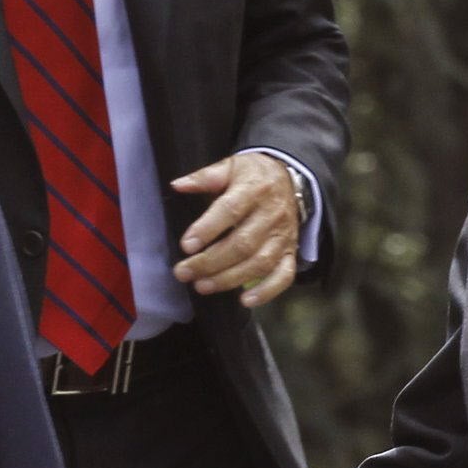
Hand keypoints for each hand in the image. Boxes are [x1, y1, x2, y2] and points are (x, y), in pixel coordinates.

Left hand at [171, 152, 303, 305]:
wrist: (290, 178)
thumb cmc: (252, 175)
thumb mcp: (230, 166)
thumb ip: (204, 177)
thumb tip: (177, 185)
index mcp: (254, 189)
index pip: (231, 210)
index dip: (208, 229)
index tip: (186, 245)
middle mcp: (272, 214)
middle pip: (243, 243)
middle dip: (210, 262)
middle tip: (183, 272)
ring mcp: (283, 236)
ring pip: (260, 263)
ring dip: (230, 279)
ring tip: (202, 286)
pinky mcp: (291, 252)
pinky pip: (284, 276)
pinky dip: (267, 291)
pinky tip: (245, 300)